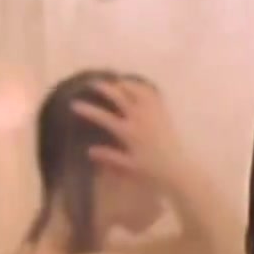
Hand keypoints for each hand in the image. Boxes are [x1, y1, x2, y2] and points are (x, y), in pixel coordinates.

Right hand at [71, 80, 187, 190]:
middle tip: (93, 83)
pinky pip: (153, 95)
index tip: (74, 104)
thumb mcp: (128, 167)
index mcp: (129, 132)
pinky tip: (139, 87)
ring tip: (117, 82)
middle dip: (105, 88)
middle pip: (120, 96)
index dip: (88, 110)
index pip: (104, 117)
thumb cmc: (152, 172)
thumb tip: (90, 150)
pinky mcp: (164, 113)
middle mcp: (140, 118)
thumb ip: (109, 157)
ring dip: (125, 84)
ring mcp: (153, 114)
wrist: (178, 170)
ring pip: (138, 91)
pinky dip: (144, 88)